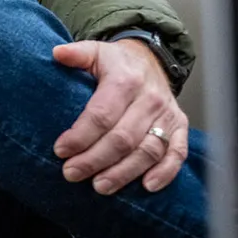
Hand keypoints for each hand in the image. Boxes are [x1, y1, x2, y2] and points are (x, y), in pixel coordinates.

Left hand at [53, 38, 188, 194]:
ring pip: (148, 151)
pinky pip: (177, 154)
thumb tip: (57, 53)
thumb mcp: (96, 51)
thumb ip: (77, 54)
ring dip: (124, 172)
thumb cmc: (117, 62)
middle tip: (71, 173)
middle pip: (122, 138)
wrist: (150, 60)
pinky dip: (165, 172)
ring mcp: (167, 115)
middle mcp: (150, 99)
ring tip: (100, 186)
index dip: (81, 135)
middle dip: (95, 160)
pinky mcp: (180, 128)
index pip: (102, 114)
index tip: (60, 150)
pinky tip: (146, 186)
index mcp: (126, 81)